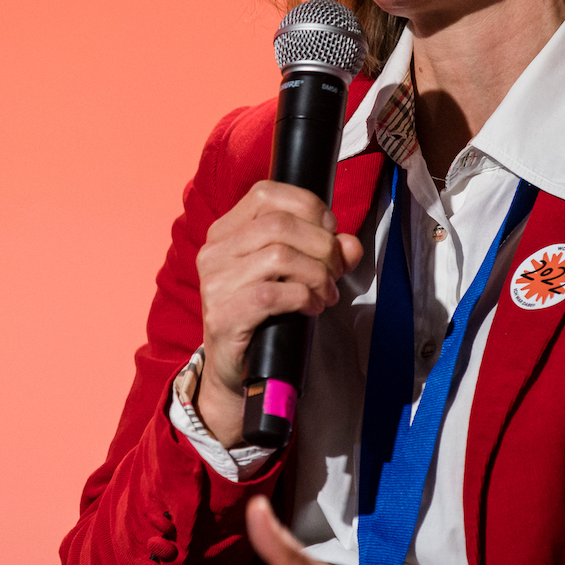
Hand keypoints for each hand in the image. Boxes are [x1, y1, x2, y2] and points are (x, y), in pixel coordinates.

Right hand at [195, 181, 363, 445]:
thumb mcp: (293, 275)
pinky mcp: (223, 315)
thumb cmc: (265, 315)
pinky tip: (312, 307)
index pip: (266, 193)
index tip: (330, 232)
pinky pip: (274, 293)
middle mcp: (214, 251)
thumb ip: (324, 252)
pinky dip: (304, 297)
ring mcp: (214, 283)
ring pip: (279, 256)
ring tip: (326, 294)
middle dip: (322, 246)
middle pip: (279, 225)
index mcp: (225, 231)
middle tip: (335, 272)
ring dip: (316, 274)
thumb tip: (350, 244)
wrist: (235, 370)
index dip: (308, 207)